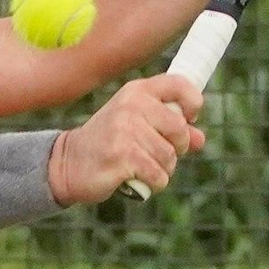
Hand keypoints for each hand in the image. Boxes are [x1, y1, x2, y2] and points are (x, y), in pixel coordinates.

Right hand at [49, 75, 205, 204]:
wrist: (69, 163)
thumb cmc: (108, 144)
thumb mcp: (138, 127)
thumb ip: (170, 130)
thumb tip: (200, 139)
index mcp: (137, 92)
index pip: (179, 85)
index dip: (193, 104)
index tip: (188, 119)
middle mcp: (131, 105)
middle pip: (179, 129)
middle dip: (177, 149)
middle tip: (159, 155)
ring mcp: (125, 130)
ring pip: (169, 157)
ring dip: (163, 170)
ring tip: (144, 168)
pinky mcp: (121, 156)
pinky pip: (158, 175)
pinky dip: (154, 183)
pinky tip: (139, 180)